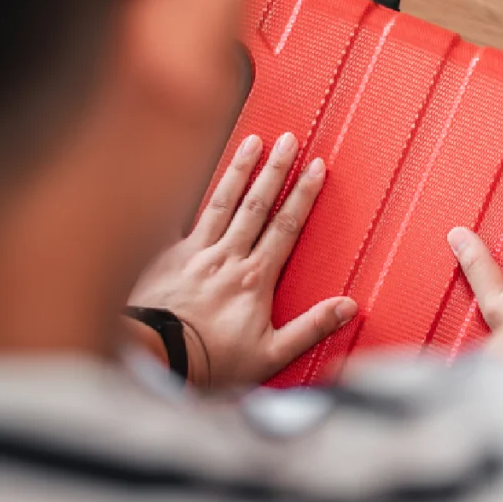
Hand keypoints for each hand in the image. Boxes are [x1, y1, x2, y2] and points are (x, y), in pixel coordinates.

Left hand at [130, 132, 356, 390]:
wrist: (155, 359)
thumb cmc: (211, 362)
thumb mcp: (271, 354)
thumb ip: (311, 328)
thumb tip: (348, 307)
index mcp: (255, 278)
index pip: (286, 226)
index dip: (303, 194)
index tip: (316, 167)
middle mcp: (227, 257)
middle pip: (257, 204)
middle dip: (275, 169)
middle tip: (288, 139)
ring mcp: (194, 252)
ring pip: (222, 201)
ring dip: (239, 170)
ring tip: (252, 142)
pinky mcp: (166, 256)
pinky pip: (183, 216)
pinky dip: (191, 193)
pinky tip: (192, 174)